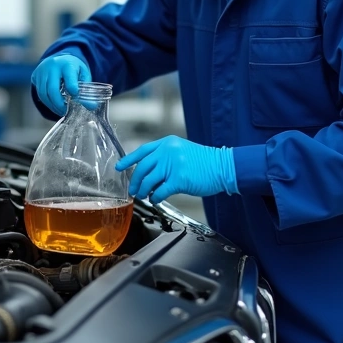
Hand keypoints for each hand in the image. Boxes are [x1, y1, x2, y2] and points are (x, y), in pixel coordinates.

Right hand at [32, 54, 90, 115]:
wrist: (59, 59)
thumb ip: (87, 89)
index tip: (75, 98)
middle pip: (52, 89)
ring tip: (60, 110)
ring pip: (43, 93)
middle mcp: (52, 66)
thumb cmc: (73, 69)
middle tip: (66, 111)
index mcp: (67, 64)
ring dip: (52, 105)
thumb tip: (92, 107)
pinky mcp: (35, 76)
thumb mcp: (83, 74)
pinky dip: (47, 102)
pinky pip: (39, 93)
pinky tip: (54, 105)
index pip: (69, 78)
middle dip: (59, 104)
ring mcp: (41, 71)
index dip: (72, 89)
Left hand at [115, 136, 236, 203]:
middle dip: (135, 181)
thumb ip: (165, 158)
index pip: (143, 151)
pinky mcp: (179, 180)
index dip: (129, 159)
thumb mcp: (182, 152)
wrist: (222, 167)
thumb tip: (148, 173)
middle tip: (133, 190)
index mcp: (167, 143)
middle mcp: (168, 152)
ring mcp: (173, 165)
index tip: (119, 167)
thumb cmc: (204, 162)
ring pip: (148, 181)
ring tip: (143, 195)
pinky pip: (160, 191)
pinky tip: (155, 199)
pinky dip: (155, 197)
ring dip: (143, 191)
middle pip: (142, 168)